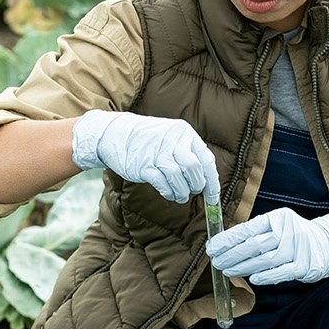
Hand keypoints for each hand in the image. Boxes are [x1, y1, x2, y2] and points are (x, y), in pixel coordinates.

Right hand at [72, 109, 219, 204]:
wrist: (115, 134)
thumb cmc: (147, 140)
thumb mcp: (170, 136)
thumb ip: (187, 152)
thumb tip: (205, 180)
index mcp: (184, 133)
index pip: (206, 159)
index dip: (212, 181)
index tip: (214, 196)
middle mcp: (172, 140)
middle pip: (194, 169)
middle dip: (197, 186)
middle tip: (193, 191)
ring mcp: (157, 153)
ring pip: (180, 178)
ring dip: (183, 192)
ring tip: (180, 196)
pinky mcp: (144, 166)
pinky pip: (163, 184)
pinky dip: (169, 193)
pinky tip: (169, 194)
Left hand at [206, 207, 328, 284]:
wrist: (328, 243)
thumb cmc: (294, 236)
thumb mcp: (276, 226)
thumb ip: (256, 233)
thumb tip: (225, 245)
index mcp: (277, 218)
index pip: (247, 229)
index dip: (228, 240)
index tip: (213, 248)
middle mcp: (287, 230)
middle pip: (254, 245)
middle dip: (232, 255)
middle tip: (217, 262)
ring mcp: (297, 248)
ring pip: (265, 260)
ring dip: (243, 267)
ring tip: (228, 271)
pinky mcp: (304, 266)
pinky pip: (282, 272)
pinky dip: (266, 276)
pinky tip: (253, 279)